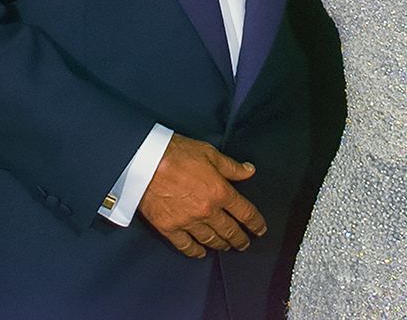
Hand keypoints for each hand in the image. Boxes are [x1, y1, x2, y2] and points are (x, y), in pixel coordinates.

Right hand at [137, 134, 266, 258]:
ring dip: (221, 245)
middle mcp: (207, 211)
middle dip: (240, 239)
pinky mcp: (170, 228)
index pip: (245, 212)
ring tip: (226, 246)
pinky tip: (201, 253)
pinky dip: (195, 252)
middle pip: (229, 231)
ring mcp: (188, 222)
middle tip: (244, 243)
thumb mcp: (210, 153)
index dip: (255, 222)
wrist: (146, 161)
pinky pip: (186, 246)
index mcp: (220, 192)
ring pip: (210, 240)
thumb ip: (231, 166)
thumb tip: (249, 171)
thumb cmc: (177, 153)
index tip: (260, 229)